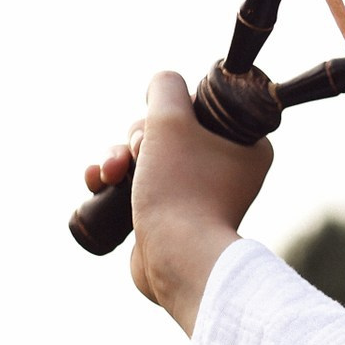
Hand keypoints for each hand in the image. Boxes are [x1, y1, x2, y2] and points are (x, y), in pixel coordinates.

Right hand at [81, 72, 273, 334]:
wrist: (176, 259)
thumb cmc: (180, 188)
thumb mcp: (170, 119)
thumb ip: (166, 86)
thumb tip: (163, 85)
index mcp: (247, 148)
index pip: (199, 109)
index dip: (169, 112)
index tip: (158, 126)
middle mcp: (228, 172)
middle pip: (169, 132)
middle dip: (137, 138)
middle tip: (136, 154)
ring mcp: (198, 196)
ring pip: (148, 157)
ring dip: (118, 157)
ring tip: (108, 175)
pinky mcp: (172, 216)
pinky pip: (140, 185)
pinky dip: (116, 181)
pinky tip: (96, 182)